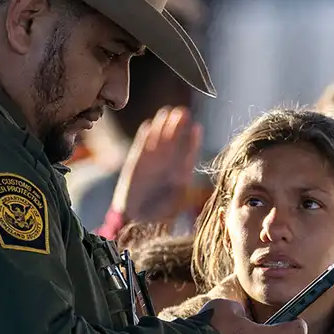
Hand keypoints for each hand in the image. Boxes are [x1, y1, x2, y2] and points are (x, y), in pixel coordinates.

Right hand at [110, 106, 202, 224]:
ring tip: (167, 113)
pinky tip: (149, 125)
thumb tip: (185, 176)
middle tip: (182, 112)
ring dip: (162, 126)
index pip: (188, 152)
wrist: (137, 220)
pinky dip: (144, 136)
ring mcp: (152, 163)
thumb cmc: (159, 214)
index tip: (197, 127)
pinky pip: (141, 146)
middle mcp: (168, 165)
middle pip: (174, 141)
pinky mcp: (136, 163)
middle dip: (178, 127)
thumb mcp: (175, 200)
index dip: (192, 140)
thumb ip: (180, 186)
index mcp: (181, 173)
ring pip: (159, 140)